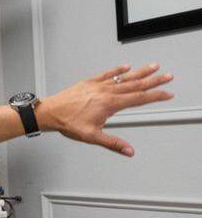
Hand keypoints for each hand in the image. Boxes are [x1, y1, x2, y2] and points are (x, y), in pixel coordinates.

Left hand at [38, 64, 173, 156]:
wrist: (50, 112)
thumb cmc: (68, 123)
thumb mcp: (92, 136)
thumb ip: (113, 143)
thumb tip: (129, 151)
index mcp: (109, 104)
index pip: (139, 98)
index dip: (155, 96)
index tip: (168, 93)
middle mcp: (105, 92)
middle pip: (135, 84)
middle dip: (154, 80)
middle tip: (168, 76)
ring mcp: (97, 85)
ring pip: (123, 77)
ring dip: (140, 72)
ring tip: (153, 66)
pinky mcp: (89, 82)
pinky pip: (106, 74)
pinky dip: (117, 70)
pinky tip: (125, 67)